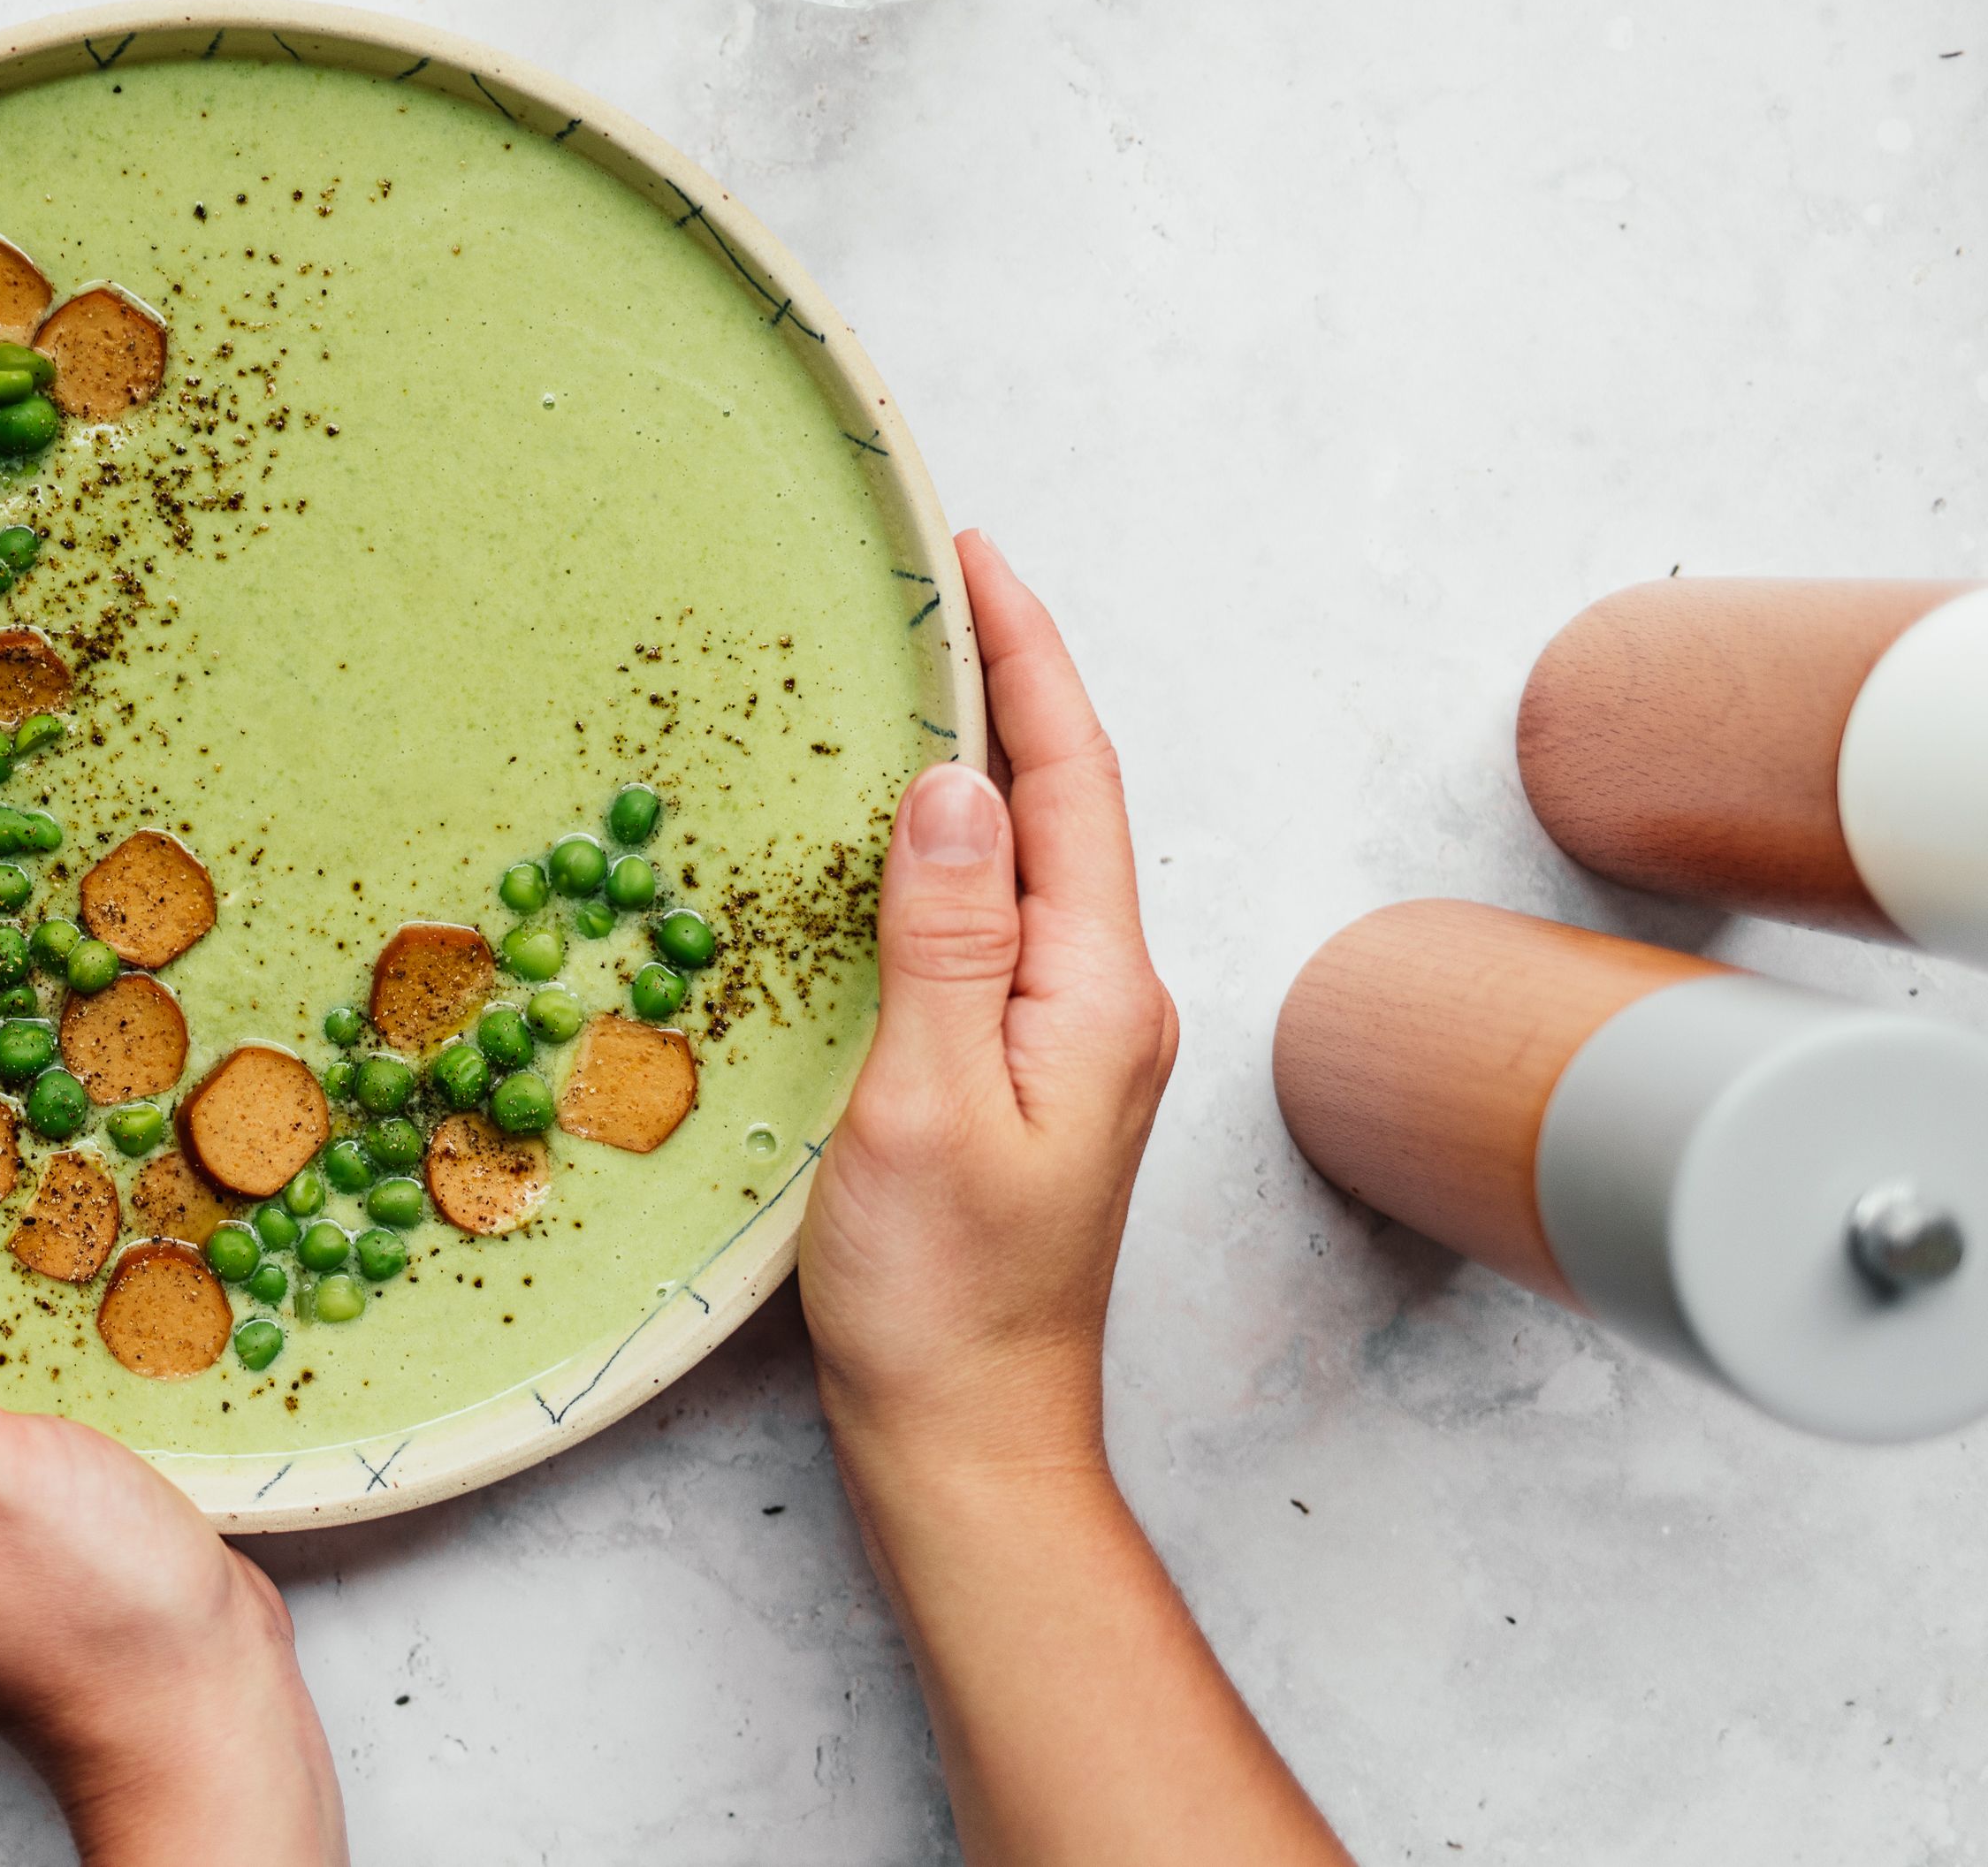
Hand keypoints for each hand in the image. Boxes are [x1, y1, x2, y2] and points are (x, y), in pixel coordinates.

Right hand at [794, 534, 1345, 1866]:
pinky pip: (993, 918)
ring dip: (980, 757)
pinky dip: (950, 844)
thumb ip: (944, 936)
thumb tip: (954, 782)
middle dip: (1006, 682)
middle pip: (1061, 803)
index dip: (1024, 659)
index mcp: (1096, 993)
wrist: (964, 1436)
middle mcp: (1101, 1002)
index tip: (971, 559)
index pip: (1069, 782)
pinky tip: (895, 832)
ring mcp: (1065, 1040)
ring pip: (1029, 858)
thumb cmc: (939, 1293)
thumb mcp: (923, 1102)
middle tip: (931, 585)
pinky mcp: (1018, 1073)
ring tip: (911, 672)